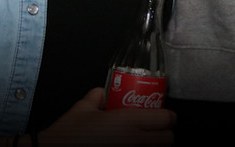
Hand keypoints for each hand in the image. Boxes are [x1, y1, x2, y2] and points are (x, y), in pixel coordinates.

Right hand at [39, 88, 174, 144]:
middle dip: (165, 135)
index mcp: (128, 122)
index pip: (166, 119)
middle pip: (168, 140)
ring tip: (145, 143)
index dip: (168, 117)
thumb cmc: (66, 138)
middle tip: (157, 132)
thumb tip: (100, 93)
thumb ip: (95, 98)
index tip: (164, 116)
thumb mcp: (81, 110)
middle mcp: (134, 142)